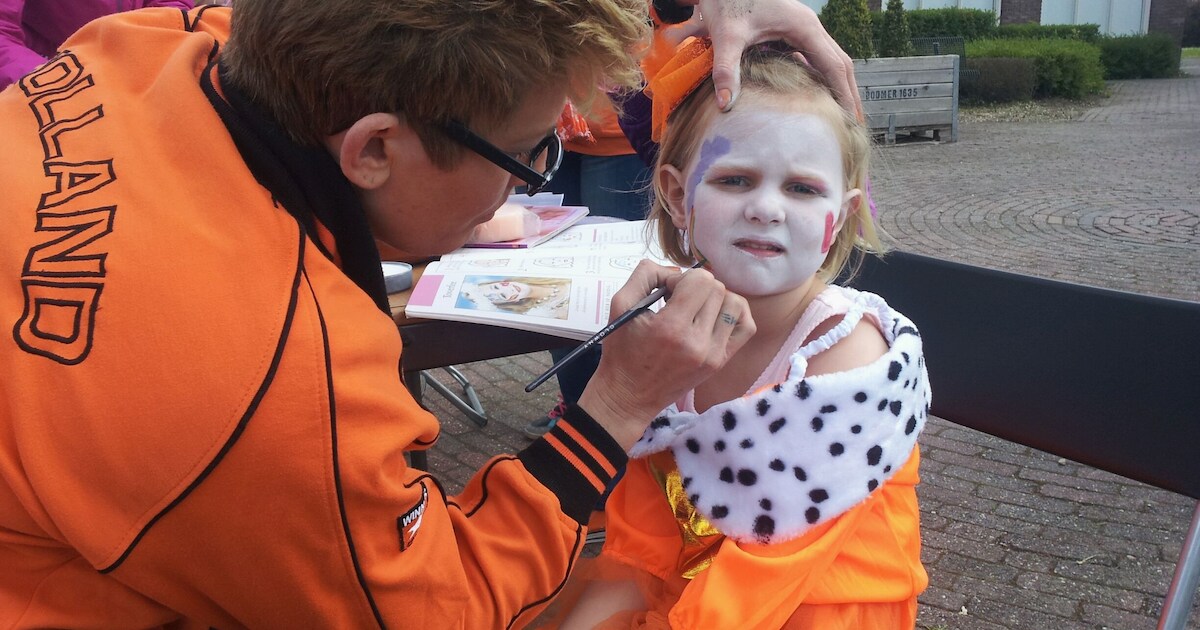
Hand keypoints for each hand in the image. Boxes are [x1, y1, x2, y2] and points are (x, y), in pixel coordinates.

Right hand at [578, 260, 754, 448]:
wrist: (629, 396)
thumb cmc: (622, 352)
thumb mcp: (620, 306)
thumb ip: (645, 275)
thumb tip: (676, 270)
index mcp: (671, 328)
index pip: (701, 280)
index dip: (682, 278)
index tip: (667, 292)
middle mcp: (697, 343)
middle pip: (718, 289)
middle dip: (697, 287)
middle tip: (677, 301)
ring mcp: (713, 355)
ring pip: (734, 303)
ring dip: (715, 299)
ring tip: (695, 309)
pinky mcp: (720, 362)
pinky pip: (746, 326)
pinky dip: (734, 314)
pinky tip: (714, 316)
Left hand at [685, 0, 861, 114]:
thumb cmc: (727, 1)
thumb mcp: (726, 35)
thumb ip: (726, 69)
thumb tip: (726, 103)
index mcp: (804, 27)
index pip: (835, 66)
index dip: (844, 94)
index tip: (850, 120)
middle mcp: (809, 26)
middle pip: (840, 63)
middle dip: (849, 93)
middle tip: (853, 124)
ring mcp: (802, 27)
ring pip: (830, 59)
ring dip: (836, 84)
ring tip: (839, 113)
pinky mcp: (791, 30)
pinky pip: (814, 56)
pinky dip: (819, 76)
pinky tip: (814, 96)